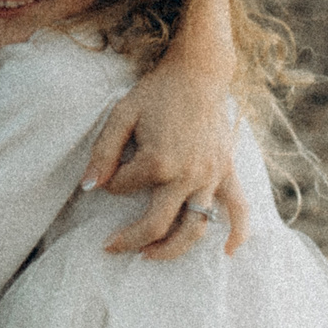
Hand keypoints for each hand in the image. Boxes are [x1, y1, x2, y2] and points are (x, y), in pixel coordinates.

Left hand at [86, 51, 246, 257]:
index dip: (110, 185)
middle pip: (157, 225)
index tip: (108, 176)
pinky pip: (238, 209)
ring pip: (194, 228)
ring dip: (172, 250)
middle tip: (111, 247)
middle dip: (130, 240)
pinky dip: (237, 234)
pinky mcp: (227, 172)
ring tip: (150, 255)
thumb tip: (88, 186)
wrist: (198, 73)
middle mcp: (186, 175)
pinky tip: (226, 252)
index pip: (124, 188)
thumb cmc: (156, 92)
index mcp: (158, 161)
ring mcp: (210, 176)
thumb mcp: (122, 114)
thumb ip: (103, 151)